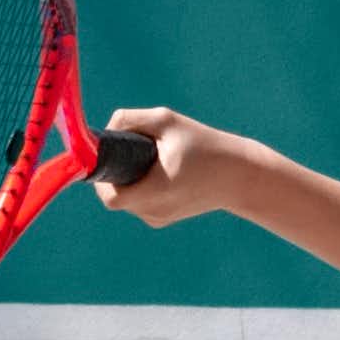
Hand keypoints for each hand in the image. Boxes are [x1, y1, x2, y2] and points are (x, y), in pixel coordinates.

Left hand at [92, 107, 250, 225]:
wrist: (237, 175)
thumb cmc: (203, 145)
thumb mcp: (166, 121)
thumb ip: (129, 119)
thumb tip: (105, 130)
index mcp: (154, 192)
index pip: (109, 196)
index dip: (102, 177)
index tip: (110, 156)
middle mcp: (153, 212)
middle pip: (115, 195)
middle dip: (119, 172)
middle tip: (137, 151)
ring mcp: (158, 219)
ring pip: (126, 199)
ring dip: (130, 179)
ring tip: (154, 160)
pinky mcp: (162, 219)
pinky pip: (139, 202)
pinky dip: (142, 186)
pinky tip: (161, 172)